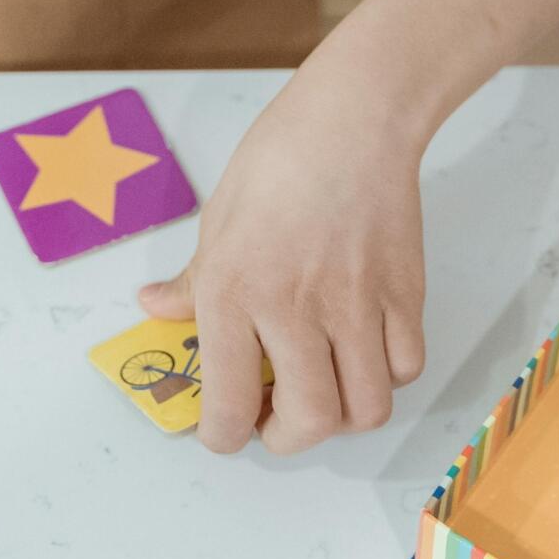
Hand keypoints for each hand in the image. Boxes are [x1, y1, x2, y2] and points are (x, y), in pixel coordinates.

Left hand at [138, 81, 429, 454]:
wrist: (352, 120)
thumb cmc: (277, 161)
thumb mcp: (215, 222)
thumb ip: (190, 282)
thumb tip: (154, 307)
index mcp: (233, 294)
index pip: (226, 407)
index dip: (223, 436)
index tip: (227, 428)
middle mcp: (294, 310)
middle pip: (310, 423)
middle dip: (288, 438)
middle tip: (276, 419)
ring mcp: (356, 305)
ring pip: (365, 409)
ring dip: (341, 416)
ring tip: (323, 390)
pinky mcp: (404, 294)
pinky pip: (404, 367)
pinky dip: (384, 377)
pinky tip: (363, 353)